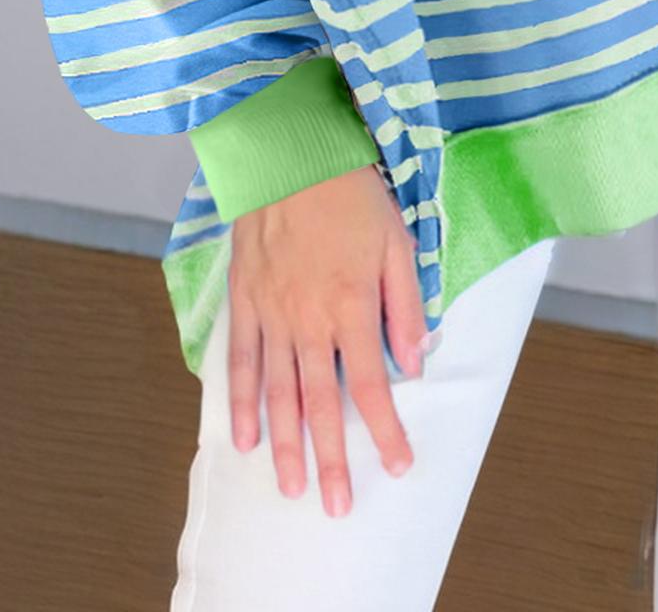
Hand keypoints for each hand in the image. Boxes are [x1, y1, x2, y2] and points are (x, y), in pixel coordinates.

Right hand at [226, 161, 428, 515]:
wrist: (289, 151)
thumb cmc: (350, 192)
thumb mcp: (396, 240)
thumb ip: (405, 304)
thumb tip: (414, 361)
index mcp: (352, 305)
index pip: (373, 384)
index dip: (385, 429)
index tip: (397, 466)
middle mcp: (309, 319)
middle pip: (321, 403)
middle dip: (332, 459)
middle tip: (338, 506)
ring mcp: (272, 313)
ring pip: (279, 393)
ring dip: (286, 445)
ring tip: (292, 487)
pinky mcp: (245, 300)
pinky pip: (243, 361)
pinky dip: (242, 402)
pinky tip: (243, 437)